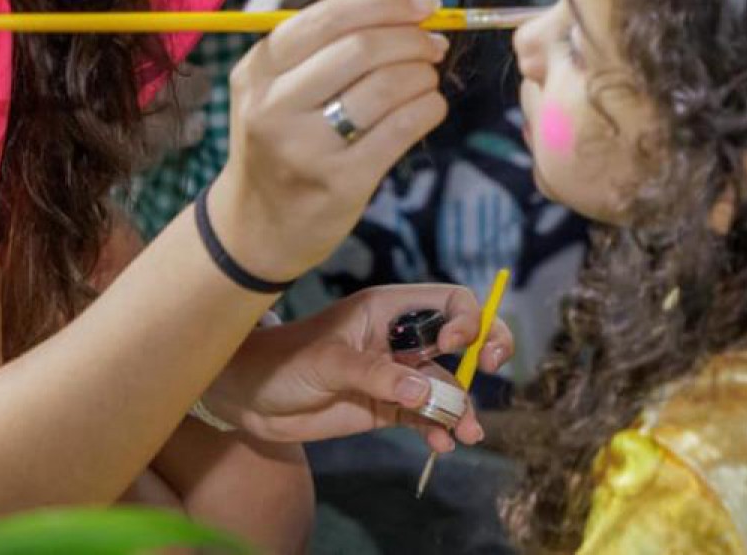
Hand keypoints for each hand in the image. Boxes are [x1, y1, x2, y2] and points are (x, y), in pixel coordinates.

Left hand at [205, 285, 515, 450]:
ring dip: (462, 406)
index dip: (465, 319)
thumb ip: (377, 375)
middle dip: (486, 350)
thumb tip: (424, 390)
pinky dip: (439, 429)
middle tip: (494, 367)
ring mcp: (397, 374)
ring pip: (447, 385)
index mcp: (388, 309)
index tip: (455, 343)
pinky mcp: (388, 407)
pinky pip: (426, 416)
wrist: (252, 397)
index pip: (448, 302)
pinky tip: (442, 444)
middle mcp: (400, 339)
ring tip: (467, 432)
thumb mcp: (329, 363)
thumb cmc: (284, 362)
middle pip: (462, 339)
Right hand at [208, 0, 450, 281]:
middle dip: (411, 38)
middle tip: (433, 44)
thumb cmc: (281, 142)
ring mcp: (305, 147)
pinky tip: (430, 107)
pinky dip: (428, 108)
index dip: (386, 3)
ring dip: (422, 74)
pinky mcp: (341, 181)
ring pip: (386, 86)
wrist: (258, 226)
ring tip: (427, 78)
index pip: (328, 17)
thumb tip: (408, 12)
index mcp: (257, 70)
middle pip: (360, 47)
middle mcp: (273, 105)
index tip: (426, 3)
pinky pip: (401, 128)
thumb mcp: (275, 90)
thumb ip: (324, 49)